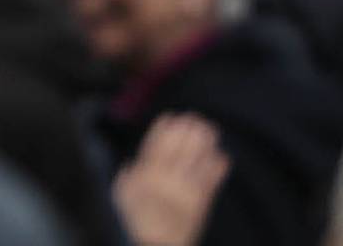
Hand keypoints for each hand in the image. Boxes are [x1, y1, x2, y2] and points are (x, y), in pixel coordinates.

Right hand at [115, 113, 230, 245]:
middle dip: (188, 132)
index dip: (165, 130)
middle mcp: (167, 180)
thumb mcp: (121, 199)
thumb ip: (127, 179)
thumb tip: (133, 164)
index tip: (171, 117)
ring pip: (197, 161)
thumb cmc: (134, 224)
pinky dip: (216, 168)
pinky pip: (211, 182)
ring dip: (205, 144)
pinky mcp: (200, 204)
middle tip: (195, 118)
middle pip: (181, 149)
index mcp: (146, 176)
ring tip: (210, 130)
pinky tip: (221, 157)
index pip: (157, 146)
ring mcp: (186, 191)